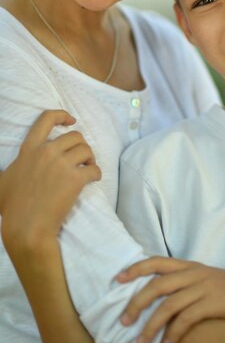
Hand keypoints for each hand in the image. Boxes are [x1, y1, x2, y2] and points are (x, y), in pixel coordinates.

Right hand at [1, 110, 100, 253]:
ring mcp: (62, 165)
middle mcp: (47, 152)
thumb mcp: (3, 181)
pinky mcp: (75, 179)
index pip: (46, 119)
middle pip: (75, 136)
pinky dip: (96, 173)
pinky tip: (92, 179)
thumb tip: (11, 169)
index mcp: (30, 149)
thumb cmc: (12, 207)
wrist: (26, 227)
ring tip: (87, 168)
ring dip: (90, 158)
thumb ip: (9, 169)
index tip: (71, 120)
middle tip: (81, 158)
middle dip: (81, 145)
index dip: (62, 115)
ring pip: (87, 150)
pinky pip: (94, 169)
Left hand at [116, 256, 224, 342]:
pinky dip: (174, 332)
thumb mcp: (210, 282)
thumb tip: (164, 299)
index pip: (158, 262)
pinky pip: (187, 318)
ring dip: (151, 325)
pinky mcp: (215, 303)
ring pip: (168, 304)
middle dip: (136, 302)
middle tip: (123, 321)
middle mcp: (196, 273)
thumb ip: (189, 285)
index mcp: (192, 266)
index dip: (136, 268)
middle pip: (157, 284)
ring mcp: (205, 287)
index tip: (118, 279)